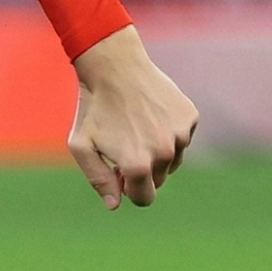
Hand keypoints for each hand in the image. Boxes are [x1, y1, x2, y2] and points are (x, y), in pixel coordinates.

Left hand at [69, 25, 197, 209]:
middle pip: (158, 180)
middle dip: (141, 170)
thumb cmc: (93, 107)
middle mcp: (164, 154)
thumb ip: (98, 179)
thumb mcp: (81, 145)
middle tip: (123, 145)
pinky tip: (149, 113)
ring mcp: (180, 135)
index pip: (144, 199)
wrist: (114, 66)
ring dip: (156, 151)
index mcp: (137, 166)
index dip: (130, 190)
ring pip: (172, 159)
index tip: (120, 176)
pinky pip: (181, 136)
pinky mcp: (189, 117)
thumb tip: (115, 205)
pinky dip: (168, 131)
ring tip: (135, 126)